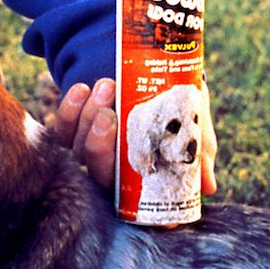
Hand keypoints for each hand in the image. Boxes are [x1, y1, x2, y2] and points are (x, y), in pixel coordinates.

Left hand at [55, 78, 217, 193]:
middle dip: (99, 146)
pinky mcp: (71, 131)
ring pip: (78, 148)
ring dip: (88, 117)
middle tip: (109, 116)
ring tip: (108, 86)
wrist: (154, 68)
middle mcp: (114, 171)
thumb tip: (208, 187)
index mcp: (144, 179)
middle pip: (98, 173)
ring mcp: (90, 151)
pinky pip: (61, 128)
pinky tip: (83, 89)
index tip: (143, 171)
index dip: (134, 197)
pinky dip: (69, 109)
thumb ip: (199, 153)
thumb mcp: (195, 125)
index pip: (134, 201)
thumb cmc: (178, 104)